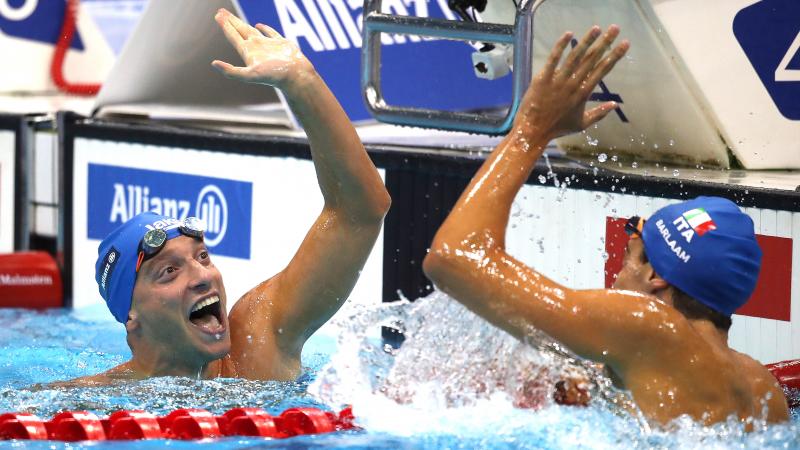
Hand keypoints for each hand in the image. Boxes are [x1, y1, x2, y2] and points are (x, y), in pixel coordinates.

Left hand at [211, 8, 314, 89]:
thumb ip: (231, 72)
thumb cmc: (274, 76)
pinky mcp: (281, 43)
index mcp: (248, 52)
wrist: (296, 76)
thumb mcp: (250, 75)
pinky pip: (271, 33)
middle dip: (230, 22)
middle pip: (239, 31)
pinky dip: (265, 28)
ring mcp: (268, 45)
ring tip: (233, 18)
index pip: (233, 36)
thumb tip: (213, 64)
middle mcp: (256, 48)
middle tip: (220, 12)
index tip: (217, 16)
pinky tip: (260, 25)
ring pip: (252, 30)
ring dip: (242, 23)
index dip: (225, 26)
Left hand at [513, 25, 628, 140]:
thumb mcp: (582, 124)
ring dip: (586, 41)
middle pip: (592, 60)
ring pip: (575, 57)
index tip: (625, 43)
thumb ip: (599, 113)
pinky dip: (560, 46)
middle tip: (615, 28)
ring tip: (597, 28)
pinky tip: (568, 34)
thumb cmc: (557, 128)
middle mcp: (573, 84)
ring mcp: (558, 80)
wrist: (533, 131)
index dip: (614, 56)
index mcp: (584, 93)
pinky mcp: (543, 78)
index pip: (602, 70)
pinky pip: (553, 59)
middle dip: (605, 42)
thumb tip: (615, 105)